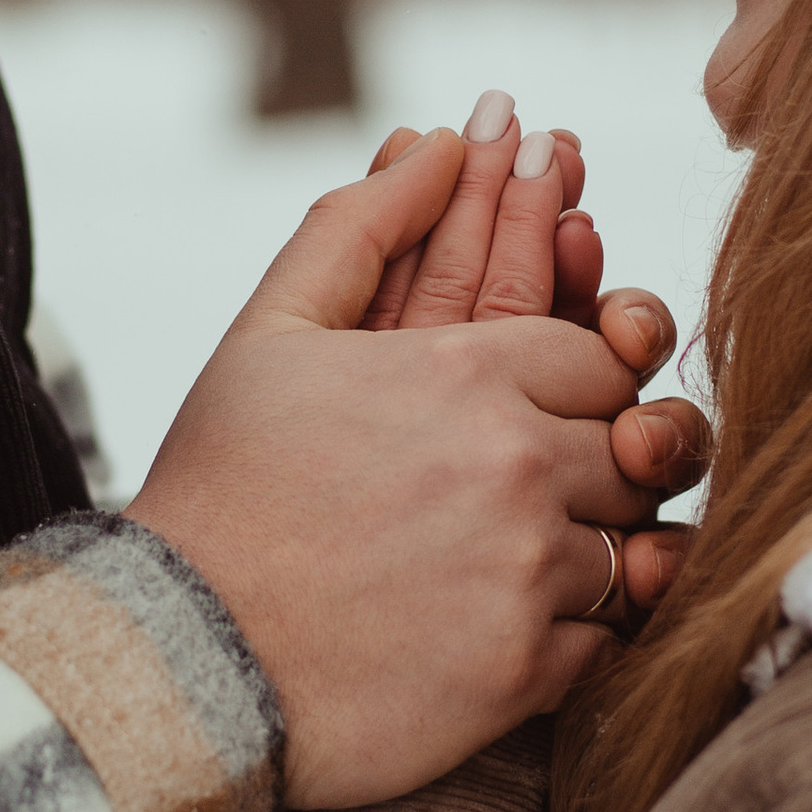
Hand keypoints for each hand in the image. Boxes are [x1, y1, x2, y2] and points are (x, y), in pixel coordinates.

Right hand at [130, 128, 680, 806]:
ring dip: (589, 548)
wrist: (176, 662)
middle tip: (521, 493)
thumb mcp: (273, 334)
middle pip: (635, 445)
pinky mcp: (527, 674)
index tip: (518, 417)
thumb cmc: (222, 491)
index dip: (570, 383)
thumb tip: (441, 137)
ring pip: (634, 542)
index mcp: (468, 373)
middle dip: (594, 462)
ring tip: (504, 560)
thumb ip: (364, 224)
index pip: (600, 355)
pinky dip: (580, 632)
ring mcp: (530, 574)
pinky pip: (613, 638)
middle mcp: (518, 466)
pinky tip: (512, 623)